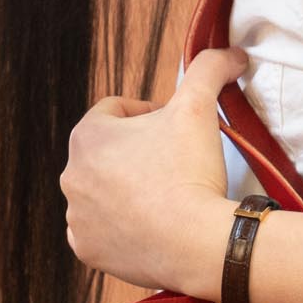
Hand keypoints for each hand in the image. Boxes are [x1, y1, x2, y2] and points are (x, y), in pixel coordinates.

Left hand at [62, 48, 244, 294]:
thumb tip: (232, 53)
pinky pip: (101, 232)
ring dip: (126, 191)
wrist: (195, 243)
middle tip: (174, 162)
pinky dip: (120, 228)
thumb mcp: (199, 105)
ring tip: (164, 196)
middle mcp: (71, 176)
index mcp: (87, 136)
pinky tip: (148, 225)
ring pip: (103, 193)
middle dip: (136, 153)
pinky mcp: (86, 249)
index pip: (115, 110)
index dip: (148, 113)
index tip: (174, 127)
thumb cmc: (190, 171)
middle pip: (108, 154)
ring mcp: (76, 217)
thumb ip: (209, 68)